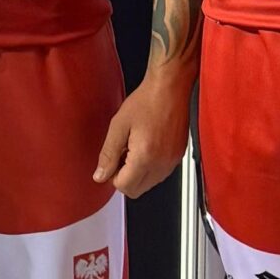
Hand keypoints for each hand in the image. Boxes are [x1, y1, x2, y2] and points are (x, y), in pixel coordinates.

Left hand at [94, 61, 192, 197]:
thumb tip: (100, 175)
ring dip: (138, 173)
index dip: (113, 176)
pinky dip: (150, 167)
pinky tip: (146, 147)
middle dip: (125, 178)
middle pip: (137, 190)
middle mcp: (162, 162)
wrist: (170, 87)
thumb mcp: (118, 125)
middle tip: (121, 155)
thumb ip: (108, 154)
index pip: (124, 187)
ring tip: (134, 148)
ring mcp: (172, 160)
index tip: (111, 162)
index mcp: (145, 156)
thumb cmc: (147, 100)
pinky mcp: (179, 155)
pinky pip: (161, 173)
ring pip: (150, 184)